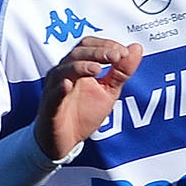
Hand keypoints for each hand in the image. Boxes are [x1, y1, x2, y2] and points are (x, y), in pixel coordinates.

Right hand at [39, 36, 141, 157]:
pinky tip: (68, 85)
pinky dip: (59, 89)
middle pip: (77, 53)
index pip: (88, 45)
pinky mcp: (50, 107)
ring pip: (63, 70)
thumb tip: (136, 48)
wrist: (66, 141)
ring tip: (97, 69)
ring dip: (80, 67)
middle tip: (116, 56)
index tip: (123, 52)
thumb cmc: (83, 113)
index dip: (105, 44)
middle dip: (97, 53)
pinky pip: (53, 95)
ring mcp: (54, 89)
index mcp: (77, 65)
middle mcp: (64, 72)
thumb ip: (122, 71)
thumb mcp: (109, 91)